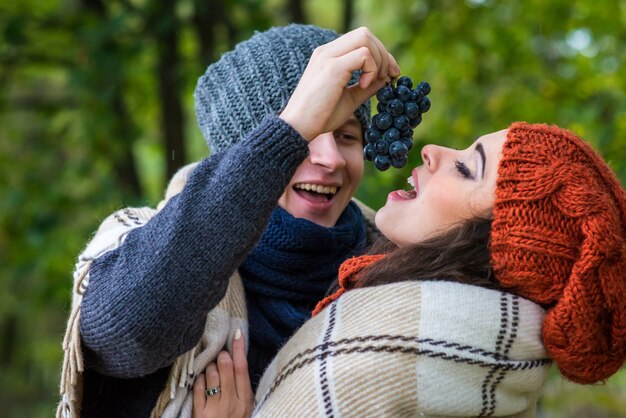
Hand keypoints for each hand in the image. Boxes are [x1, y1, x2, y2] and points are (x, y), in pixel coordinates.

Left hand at [193, 330, 253, 417]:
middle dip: (220, 357)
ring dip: (209, 368)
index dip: (239, 349)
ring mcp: (216, 409)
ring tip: (210, 373)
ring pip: (211, 374)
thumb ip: (241, 386)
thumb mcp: (244, 406)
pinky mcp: (201, 414)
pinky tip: (201, 383)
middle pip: (226, 367)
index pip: (242, 367)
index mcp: (246, 399)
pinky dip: (198, 381)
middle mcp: (232, 403)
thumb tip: (235, 358)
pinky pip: (198, 387)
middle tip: (219, 358)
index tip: (236, 333)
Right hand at [280, 26, 400, 140]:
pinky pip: (363, 54)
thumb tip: (386, 78)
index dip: (380, 54)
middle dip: (383, 54)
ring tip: (375, 82)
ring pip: (365, 38)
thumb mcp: (350, 98)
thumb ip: (367, 86)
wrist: (298, 127)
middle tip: (389, 76)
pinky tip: (363, 86)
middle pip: (365, 34)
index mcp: (329, 56)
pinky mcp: (333, 67)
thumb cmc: (321, 116)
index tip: (390, 74)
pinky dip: (371, 69)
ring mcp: (328, 56)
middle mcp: (327, 51)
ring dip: (378, 59)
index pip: (360, 40)